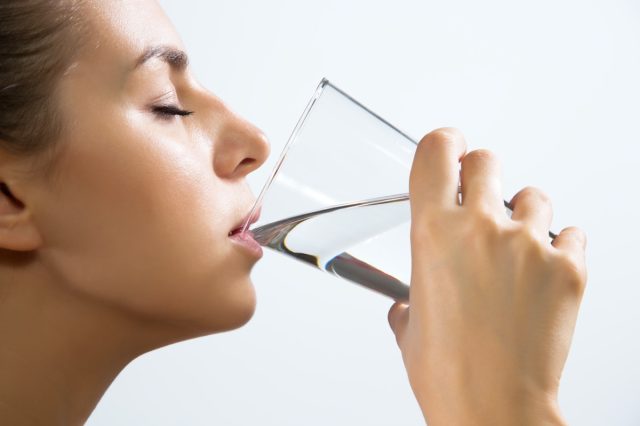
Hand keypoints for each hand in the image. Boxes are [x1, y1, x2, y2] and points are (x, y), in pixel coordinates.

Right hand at [388, 128, 586, 425]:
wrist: (493, 406)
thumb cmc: (447, 370)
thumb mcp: (410, 326)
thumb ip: (408, 300)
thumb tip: (408, 305)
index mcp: (432, 232)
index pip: (437, 151)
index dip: (444, 144)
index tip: (450, 149)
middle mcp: (480, 227)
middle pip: (487, 160)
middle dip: (481, 175)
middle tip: (480, 202)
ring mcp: (529, 244)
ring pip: (533, 196)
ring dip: (523, 215)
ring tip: (516, 252)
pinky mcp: (568, 268)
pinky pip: (571, 235)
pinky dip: (559, 248)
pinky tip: (544, 275)